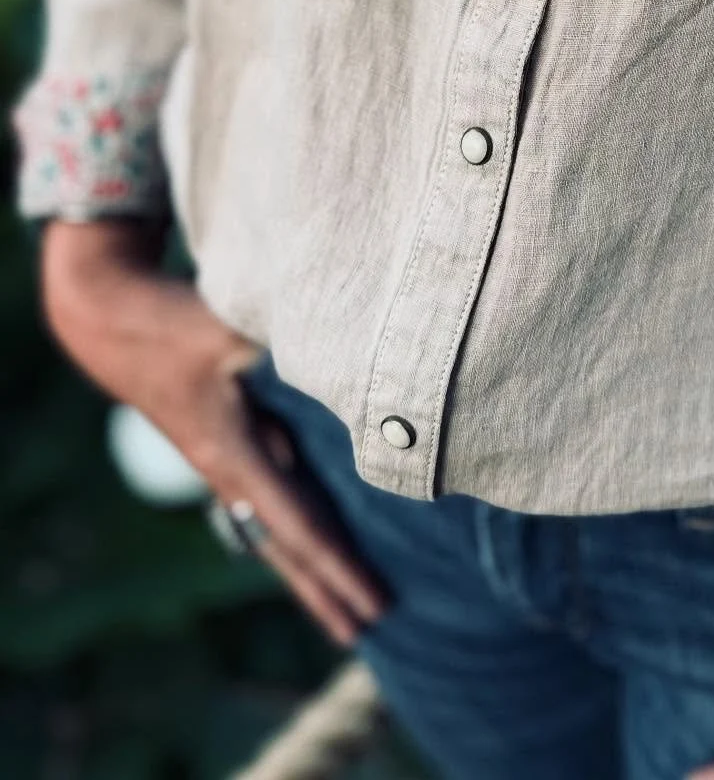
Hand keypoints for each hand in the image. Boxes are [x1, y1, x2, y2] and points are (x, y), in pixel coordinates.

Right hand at [41, 219, 385, 644]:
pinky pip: (268, 491)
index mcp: (233, 454)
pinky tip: (320, 526)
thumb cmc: (170, 322)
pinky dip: (296, 518)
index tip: (372, 604)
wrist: (111, 316)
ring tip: (348, 597)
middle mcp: (229, 469)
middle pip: (286, 544)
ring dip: (312, 560)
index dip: (337, 567)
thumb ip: (281, 347)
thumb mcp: (227, 330)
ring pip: (275, 522)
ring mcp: (223, 459)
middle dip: (327, 588)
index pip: (297, 524)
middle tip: (373, 627)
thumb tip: (339, 359)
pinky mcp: (223, 440)